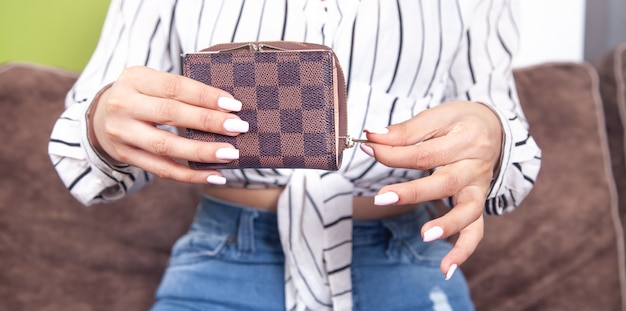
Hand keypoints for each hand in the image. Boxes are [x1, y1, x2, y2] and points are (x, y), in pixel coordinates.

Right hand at [89, 66, 247, 183]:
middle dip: (208, 122)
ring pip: (166, 146)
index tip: (233, 104)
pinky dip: (190, 175)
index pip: (174, 87)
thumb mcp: (153, 81)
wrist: (101, 116)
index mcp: (134, 78)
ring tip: (230, 153)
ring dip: (202, 152)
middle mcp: (123, 105)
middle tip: (238, 127)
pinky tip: (214, 175)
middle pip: (171, 115)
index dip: (205, 96)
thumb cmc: (142, 95)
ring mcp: (122, 133)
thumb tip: (228, 106)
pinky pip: (162, 169)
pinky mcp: (126, 156)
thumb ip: (182, 90)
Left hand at [359, 101, 501, 277]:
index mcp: (467, 139)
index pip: (424, 154)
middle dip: (412, 193)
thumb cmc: (458, 122)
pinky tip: (446, 270)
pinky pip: (476, 232)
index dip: (393, 153)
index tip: (368, 148)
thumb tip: (372, 136)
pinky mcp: (478, 204)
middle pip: (444, 183)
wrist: (493, 128)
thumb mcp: (435, 118)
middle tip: (382, 198)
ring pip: (468, 211)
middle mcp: (476, 167)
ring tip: (425, 236)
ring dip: (448, 225)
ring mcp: (479, 189)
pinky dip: (463, 252)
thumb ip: (405, 131)